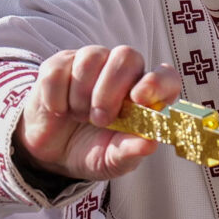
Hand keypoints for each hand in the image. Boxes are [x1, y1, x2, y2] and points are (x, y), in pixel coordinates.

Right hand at [15, 46, 183, 184]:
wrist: (53, 154)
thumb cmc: (92, 151)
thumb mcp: (111, 161)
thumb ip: (129, 152)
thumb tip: (149, 143)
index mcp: (144, 97)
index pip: (166, 77)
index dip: (158, 81)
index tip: (139, 98)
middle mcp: (123, 73)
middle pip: (126, 57)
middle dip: (111, 90)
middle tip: (100, 120)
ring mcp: (92, 63)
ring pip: (91, 58)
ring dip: (81, 94)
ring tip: (79, 116)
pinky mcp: (60, 64)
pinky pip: (59, 70)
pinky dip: (56, 97)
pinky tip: (59, 110)